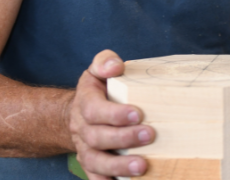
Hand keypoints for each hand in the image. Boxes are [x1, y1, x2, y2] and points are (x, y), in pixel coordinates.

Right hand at [70, 50, 154, 179]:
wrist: (80, 113)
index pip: (94, 110)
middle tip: (149, 135)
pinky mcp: (92, 165)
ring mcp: (86, 149)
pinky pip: (96, 177)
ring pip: (96, 161)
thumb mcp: (98, 70)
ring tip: (142, 166)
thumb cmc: (98, 90)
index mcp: (85, 103)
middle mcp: (82, 129)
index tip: (138, 113)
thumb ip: (105, 62)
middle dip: (124, 138)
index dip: (114, 114)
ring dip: (119, 166)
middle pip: (97, 137)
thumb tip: (116, 66)